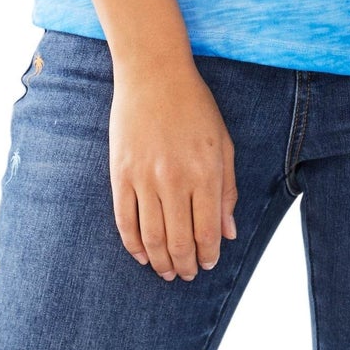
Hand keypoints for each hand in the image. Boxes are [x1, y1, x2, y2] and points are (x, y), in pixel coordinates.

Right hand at [108, 60, 238, 281]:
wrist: (154, 74)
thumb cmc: (195, 106)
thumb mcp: (223, 143)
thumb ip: (228, 190)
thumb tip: (228, 233)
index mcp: (206, 173)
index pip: (207, 232)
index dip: (208, 255)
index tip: (207, 264)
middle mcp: (175, 180)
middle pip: (178, 242)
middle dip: (184, 266)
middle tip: (186, 275)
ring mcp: (144, 178)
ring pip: (151, 238)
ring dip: (160, 262)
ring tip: (166, 271)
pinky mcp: (120, 174)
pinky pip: (124, 220)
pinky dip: (132, 245)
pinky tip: (142, 255)